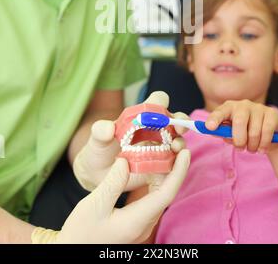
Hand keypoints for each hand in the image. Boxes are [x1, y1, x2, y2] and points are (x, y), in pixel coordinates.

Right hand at [58, 150, 189, 243]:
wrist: (73, 250)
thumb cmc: (81, 232)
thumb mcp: (94, 204)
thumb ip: (113, 182)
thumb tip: (126, 161)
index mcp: (137, 220)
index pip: (167, 193)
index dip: (179, 172)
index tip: (185, 153)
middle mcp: (144, 224)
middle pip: (166, 193)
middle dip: (175, 169)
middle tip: (176, 146)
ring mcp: (141, 225)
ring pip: (160, 195)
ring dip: (165, 174)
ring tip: (166, 152)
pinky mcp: (135, 222)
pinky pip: (151, 199)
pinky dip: (154, 181)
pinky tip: (149, 168)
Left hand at [73, 91, 188, 191]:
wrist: (98, 174)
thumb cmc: (98, 150)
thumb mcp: (96, 140)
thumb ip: (100, 132)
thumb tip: (108, 127)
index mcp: (141, 116)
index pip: (156, 101)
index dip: (161, 102)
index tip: (160, 111)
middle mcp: (154, 129)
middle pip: (174, 119)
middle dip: (181, 122)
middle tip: (179, 129)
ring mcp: (160, 147)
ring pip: (177, 140)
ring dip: (180, 142)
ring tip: (175, 148)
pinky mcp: (161, 165)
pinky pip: (174, 162)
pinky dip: (177, 162)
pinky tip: (173, 165)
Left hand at [205, 100, 277, 153]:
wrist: (268, 134)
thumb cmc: (244, 132)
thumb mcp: (232, 133)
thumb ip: (223, 132)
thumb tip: (215, 132)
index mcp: (229, 107)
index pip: (220, 112)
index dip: (215, 119)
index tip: (209, 127)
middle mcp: (243, 105)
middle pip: (239, 122)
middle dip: (239, 140)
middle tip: (240, 148)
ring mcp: (258, 108)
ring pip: (254, 132)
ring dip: (252, 146)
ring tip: (251, 149)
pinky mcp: (271, 114)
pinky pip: (266, 132)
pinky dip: (263, 145)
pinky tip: (261, 149)